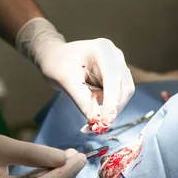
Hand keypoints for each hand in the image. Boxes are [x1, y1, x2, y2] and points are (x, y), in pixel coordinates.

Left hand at [16, 18, 134, 132]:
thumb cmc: (57, 64)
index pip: (113, 79)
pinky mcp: (115, 80)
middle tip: (96, 128)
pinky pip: (115, 99)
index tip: (106, 122)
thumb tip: (95, 120)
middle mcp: (115, 57)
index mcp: (103, 50)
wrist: (54, 60)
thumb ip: (82, 100)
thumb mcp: (65, 81)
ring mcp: (117, 68)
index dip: (111, 102)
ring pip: (122, 96)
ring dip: (108, 112)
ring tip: (90, 124)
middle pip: (123, 88)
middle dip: (111, 110)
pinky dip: (105, 111)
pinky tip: (92, 117)